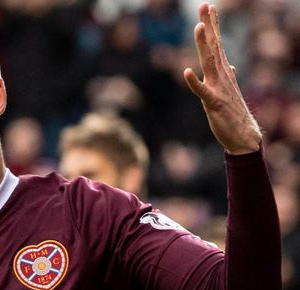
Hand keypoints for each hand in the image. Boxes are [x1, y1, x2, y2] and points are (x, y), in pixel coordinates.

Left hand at [184, 3, 261, 154]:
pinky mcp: (214, 104)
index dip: (213, 26)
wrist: (244, 136)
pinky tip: (186, 71)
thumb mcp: (228, 91)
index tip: (209, 7)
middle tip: (205, 5)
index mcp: (222, 72)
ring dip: (203, 45)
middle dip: (208, 26)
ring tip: (198, 27)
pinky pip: (202, 92)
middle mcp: (221, 76)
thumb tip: (229, 65)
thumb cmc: (234, 113)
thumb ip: (227, 76)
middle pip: (213, 46)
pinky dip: (194, 82)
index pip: (217, 44)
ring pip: (209, 63)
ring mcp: (218, 88)